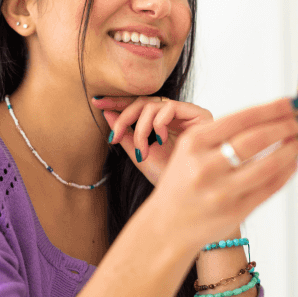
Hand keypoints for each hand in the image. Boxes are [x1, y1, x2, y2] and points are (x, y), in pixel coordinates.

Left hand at [93, 95, 213, 185]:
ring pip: (154, 105)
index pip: (139, 106)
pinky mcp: (200, 114)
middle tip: (115, 136)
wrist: (185, 193)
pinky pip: (170, 107)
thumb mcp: (138, 153)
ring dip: (141, 128)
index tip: (97, 103)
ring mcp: (188, 114)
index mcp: (163, 122)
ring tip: (142, 151)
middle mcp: (176, 115)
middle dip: (125, 117)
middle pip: (144, 102)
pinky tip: (161, 141)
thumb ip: (125, 134)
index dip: (118, 103)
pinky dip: (159, 124)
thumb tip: (107, 113)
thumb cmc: (166, 176)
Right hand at [136, 97, 297, 252]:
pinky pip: (269, 188)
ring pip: (268, 165)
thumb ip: (221, 133)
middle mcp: (205, 166)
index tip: (289, 104)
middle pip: (257, 139)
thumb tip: (268, 116)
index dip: (271, 109)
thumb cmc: (183, 183)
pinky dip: (285, 172)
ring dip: (290, 150)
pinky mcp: (235, 212)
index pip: (241, 119)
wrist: (168, 227)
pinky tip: (291, 163)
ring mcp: (221, 192)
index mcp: (194, 143)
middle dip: (284, 127)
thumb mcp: (189, 150)